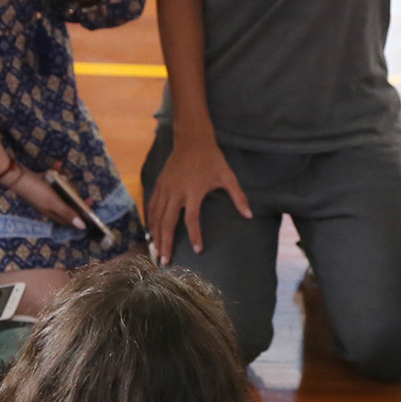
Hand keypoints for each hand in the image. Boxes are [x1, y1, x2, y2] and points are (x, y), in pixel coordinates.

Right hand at [6, 168, 81, 226]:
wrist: (16, 175)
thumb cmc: (36, 191)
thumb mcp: (53, 202)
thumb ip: (67, 212)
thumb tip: (82, 227)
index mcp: (51, 212)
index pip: (68, 217)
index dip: (80, 212)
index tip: (89, 202)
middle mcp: (47, 204)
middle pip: (65, 201)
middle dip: (70, 192)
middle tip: (70, 185)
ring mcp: (43, 193)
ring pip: (60, 189)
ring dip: (63, 182)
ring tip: (61, 176)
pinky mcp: (40, 182)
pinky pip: (52, 178)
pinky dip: (56, 172)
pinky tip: (58, 164)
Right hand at [147, 134, 250, 264]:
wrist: (192, 139)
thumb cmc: (212, 159)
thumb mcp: (228, 176)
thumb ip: (238, 197)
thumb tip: (250, 215)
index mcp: (193, 191)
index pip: (192, 219)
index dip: (195, 235)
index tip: (197, 250)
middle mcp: (176, 191)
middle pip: (167, 222)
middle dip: (165, 243)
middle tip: (164, 262)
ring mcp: (165, 188)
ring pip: (156, 216)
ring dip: (155, 235)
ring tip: (156, 252)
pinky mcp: (158, 184)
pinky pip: (151, 206)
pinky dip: (150, 221)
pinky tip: (151, 232)